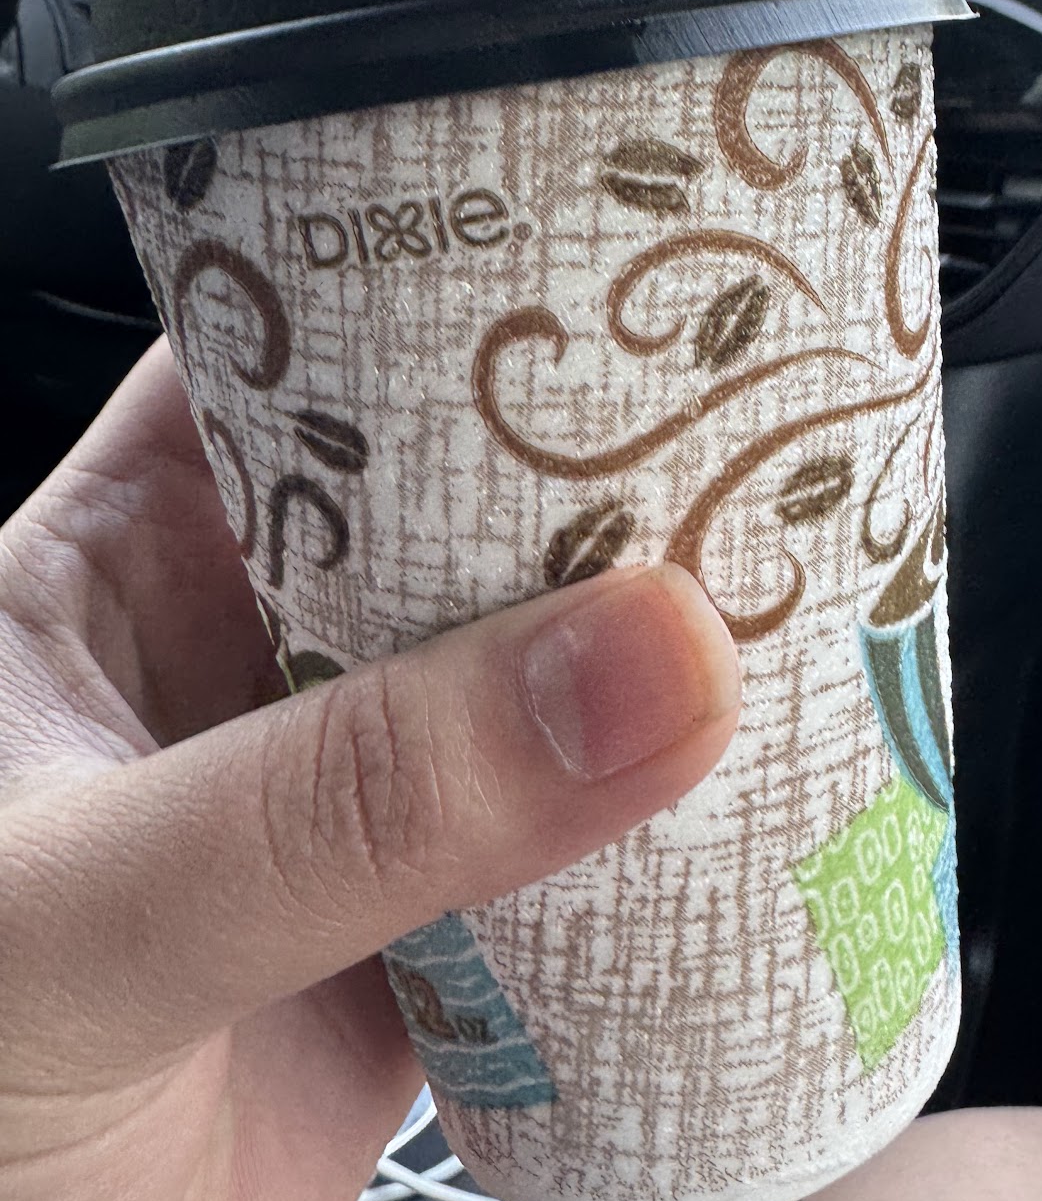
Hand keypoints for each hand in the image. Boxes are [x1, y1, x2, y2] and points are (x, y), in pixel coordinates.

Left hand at [0, 342, 739, 1200]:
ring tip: (799, 582)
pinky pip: (557, 844)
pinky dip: (650, 823)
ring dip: (639, 654)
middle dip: (591, 477)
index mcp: (104, 573)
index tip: (606, 258)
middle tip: (760, 420)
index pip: (286, 363)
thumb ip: (347, 800)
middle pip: (446, 513)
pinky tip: (749, 788)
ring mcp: (331, 805)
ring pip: (519, 678)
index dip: (439, 294)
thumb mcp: (83, 925)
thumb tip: (642, 660)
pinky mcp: (412, 942)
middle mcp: (229, 663)